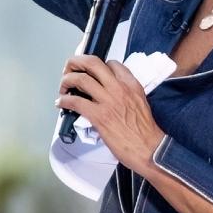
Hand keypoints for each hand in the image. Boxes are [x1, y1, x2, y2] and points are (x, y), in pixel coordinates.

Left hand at [56, 54, 165, 172]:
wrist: (151, 150)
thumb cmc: (145, 131)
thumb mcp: (140, 102)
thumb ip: (124, 93)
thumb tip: (106, 92)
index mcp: (131, 85)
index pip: (111, 63)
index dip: (96, 65)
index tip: (88, 70)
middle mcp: (119, 88)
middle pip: (92, 63)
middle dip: (75, 62)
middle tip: (69, 68)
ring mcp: (108, 101)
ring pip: (80, 79)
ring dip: (66, 81)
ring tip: (63, 87)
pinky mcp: (99, 116)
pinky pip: (75, 101)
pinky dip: (64, 100)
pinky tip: (61, 103)